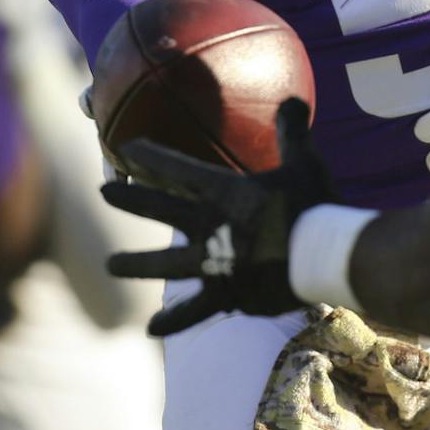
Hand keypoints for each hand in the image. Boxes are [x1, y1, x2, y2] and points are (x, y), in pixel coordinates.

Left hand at [102, 99, 331, 334]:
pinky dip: (174, 320)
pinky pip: (193, 310)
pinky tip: (151, 330)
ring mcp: (212, 262)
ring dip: (135, 263)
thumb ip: (291, 132)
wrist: (325, 256)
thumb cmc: (314, 205)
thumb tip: (292, 100)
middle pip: (159, 208)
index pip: (176, 168)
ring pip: (163, 263)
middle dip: (130, 199)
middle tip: (104, 192)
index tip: (128, 149)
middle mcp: (208, 224)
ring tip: (111, 265)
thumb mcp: (304, 162)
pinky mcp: (225, 294)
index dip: (149, 157)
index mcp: (222, 191)